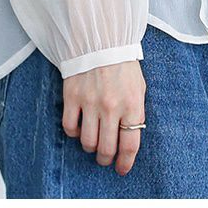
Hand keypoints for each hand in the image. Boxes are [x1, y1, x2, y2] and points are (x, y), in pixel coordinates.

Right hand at [61, 60, 146, 175]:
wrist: (100, 39)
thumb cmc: (122, 65)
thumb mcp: (138, 88)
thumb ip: (135, 113)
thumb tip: (129, 138)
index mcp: (132, 104)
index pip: (129, 145)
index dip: (125, 162)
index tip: (121, 168)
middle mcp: (111, 107)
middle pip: (106, 149)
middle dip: (106, 159)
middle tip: (105, 157)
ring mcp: (90, 102)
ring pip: (87, 142)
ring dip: (90, 147)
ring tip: (93, 142)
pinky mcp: (72, 96)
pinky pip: (69, 127)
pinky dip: (74, 133)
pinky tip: (79, 126)